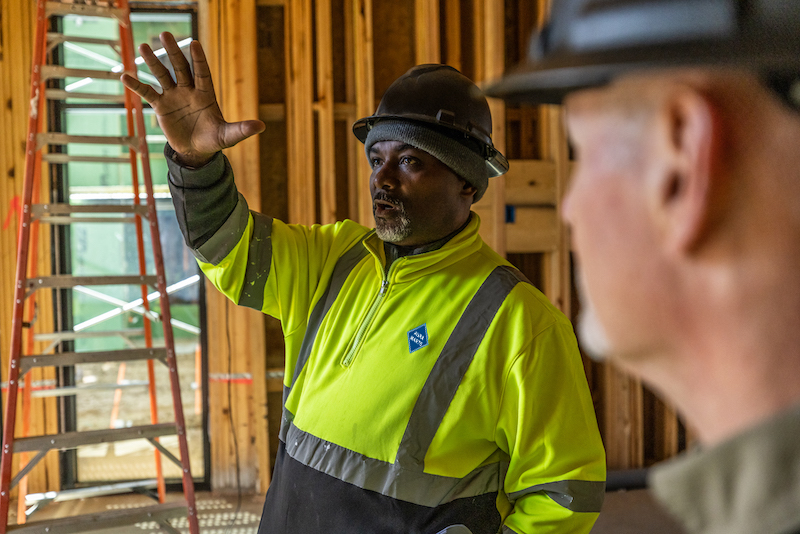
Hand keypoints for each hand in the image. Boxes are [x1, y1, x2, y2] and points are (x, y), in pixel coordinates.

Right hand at [121, 32, 264, 166]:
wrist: (196, 151)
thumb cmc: (214, 140)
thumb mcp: (228, 136)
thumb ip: (241, 129)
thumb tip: (261, 126)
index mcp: (206, 94)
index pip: (202, 72)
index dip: (199, 59)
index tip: (194, 43)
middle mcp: (189, 91)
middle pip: (180, 68)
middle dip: (173, 52)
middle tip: (165, 34)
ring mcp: (174, 97)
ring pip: (162, 75)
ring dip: (153, 62)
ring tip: (143, 46)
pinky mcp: (162, 107)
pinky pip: (148, 93)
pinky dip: (137, 86)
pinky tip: (125, 75)